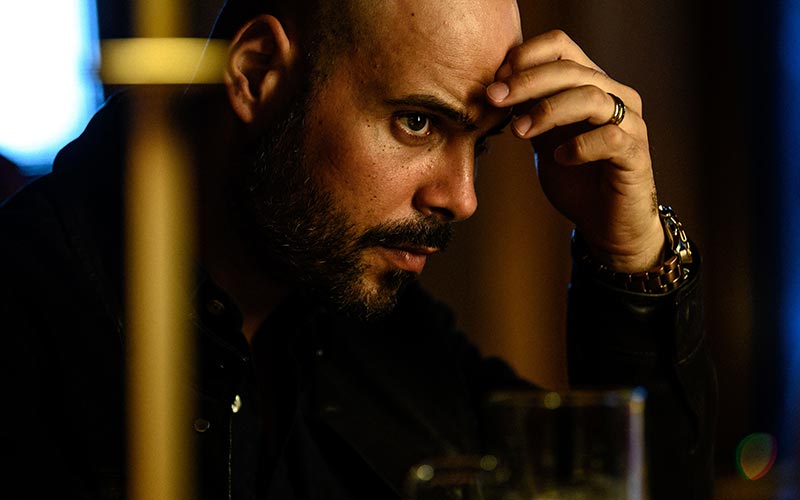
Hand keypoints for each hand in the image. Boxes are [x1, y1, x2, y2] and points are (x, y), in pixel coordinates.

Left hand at [486, 30, 663, 272]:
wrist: (605, 224)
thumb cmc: (574, 177)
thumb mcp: (542, 139)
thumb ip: (526, 111)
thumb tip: (494, 89)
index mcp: (591, 84)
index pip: (561, 47)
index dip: (527, 56)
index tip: (496, 80)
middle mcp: (615, 96)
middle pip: (572, 69)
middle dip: (527, 82)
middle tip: (495, 99)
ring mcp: (630, 123)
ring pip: (591, 97)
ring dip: (549, 111)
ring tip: (520, 132)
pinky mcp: (636, 155)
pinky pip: (610, 138)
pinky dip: (580, 145)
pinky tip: (559, 157)